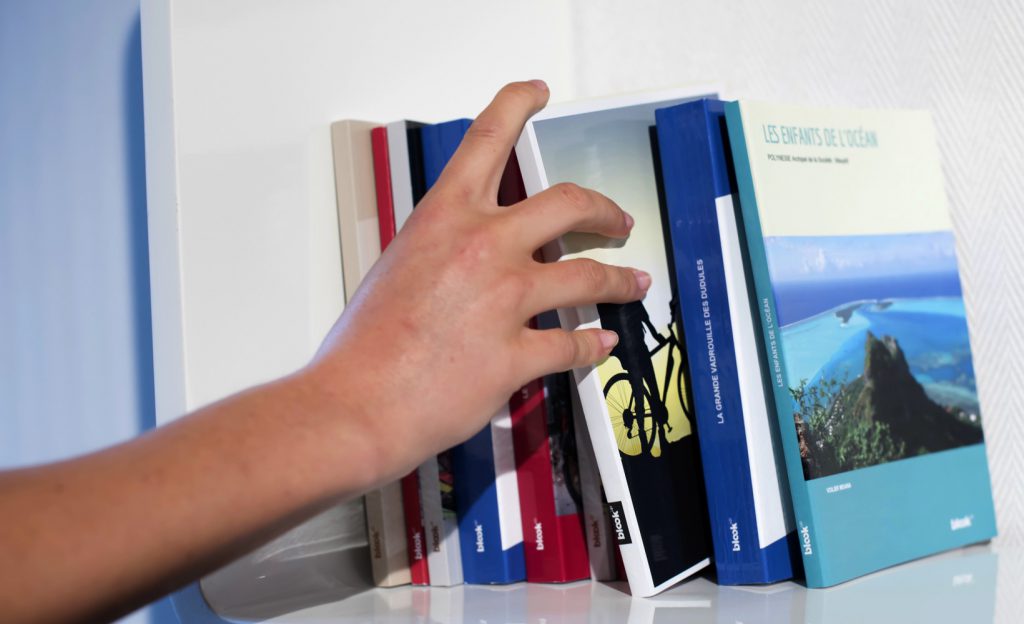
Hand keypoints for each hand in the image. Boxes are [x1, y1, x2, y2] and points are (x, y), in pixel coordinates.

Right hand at [309, 80, 650, 482]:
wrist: (354, 403)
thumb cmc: (363, 345)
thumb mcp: (397, 268)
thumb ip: (442, 251)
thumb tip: (467, 261)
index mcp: (444, 218)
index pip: (487, 138)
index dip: (517, 104)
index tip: (536, 93)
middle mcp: (482, 247)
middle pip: (569, 202)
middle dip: (606, 209)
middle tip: (618, 220)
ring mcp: (505, 299)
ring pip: (590, 275)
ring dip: (621, 280)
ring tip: (634, 283)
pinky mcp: (517, 354)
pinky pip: (574, 345)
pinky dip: (593, 346)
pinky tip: (601, 345)